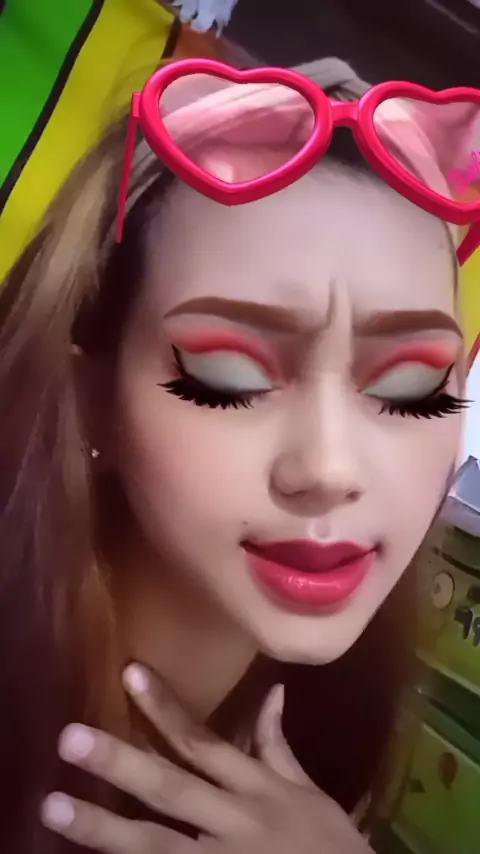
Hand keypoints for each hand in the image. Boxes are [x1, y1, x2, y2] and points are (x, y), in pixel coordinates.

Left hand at [41, 665, 372, 852]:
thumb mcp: (310, 795)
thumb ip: (280, 748)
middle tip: (69, 739)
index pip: (203, 741)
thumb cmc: (332, 849)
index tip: (129, 674)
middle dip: (120, 763)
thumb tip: (274, 693)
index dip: (166, 709)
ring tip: (54, 809)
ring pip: (155, 845)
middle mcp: (236, 821)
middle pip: (171, 787)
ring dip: (103, 828)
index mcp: (258, 789)